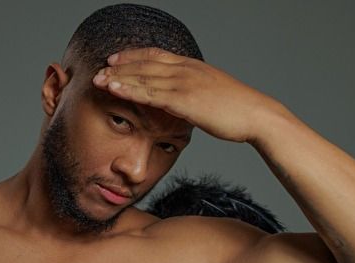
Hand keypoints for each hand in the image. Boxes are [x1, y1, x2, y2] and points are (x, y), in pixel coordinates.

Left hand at [92, 47, 281, 142]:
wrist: (256, 115)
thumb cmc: (237, 109)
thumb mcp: (212, 93)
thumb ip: (194, 91)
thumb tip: (184, 99)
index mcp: (191, 66)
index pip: (156, 55)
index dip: (134, 56)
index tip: (116, 60)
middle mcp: (185, 70)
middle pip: (145, 63)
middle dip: (120, 67)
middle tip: (99, 70)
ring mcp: (184, 83)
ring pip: (143, 77)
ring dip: (118, 78)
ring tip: (98, 80)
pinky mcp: (183, 99)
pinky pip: (150, 94)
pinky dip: (129, 90)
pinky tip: (114, 90)